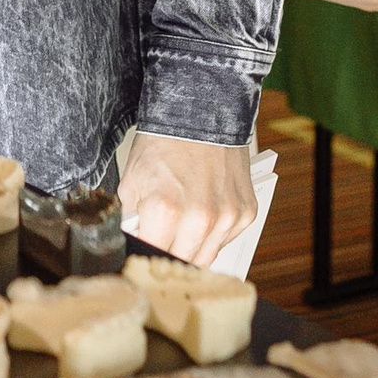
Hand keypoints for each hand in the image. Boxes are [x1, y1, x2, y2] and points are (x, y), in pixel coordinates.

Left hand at [120, 132, 254, 268]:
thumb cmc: (164, 144)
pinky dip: (214, 234)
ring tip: (183, 222)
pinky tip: (204, 212)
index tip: (140, 250)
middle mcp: (200, 219)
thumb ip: (132, 220)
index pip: (151, 256)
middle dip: (167, 253)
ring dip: (192, 247)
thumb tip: (134, 244)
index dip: (142, 253)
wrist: (201, 114)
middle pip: (180, 263)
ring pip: (205, 258)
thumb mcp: (132, 182)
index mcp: (165, 210)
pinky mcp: (246, 213)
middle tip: (161, 237)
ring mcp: (227, 218)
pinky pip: (226, 240)